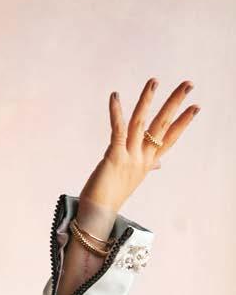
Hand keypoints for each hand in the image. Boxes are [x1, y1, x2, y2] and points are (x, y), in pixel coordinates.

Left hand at [77, 77, 200, 218]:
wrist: (98, 214)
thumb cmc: (112, 196)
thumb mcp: (133, 179)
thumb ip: (147, 167)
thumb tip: (159, 164)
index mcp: (148, 163)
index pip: (170, 139)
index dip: (183, 122)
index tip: (195, 107)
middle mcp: (143, 158)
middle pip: (163, 126)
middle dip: (175, 103)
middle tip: (188, 84)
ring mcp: (130, 157)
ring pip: (142, 122)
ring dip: (148, 99)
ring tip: (155, 80)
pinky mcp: (114, 156)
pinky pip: (118, 129)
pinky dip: (116, 112)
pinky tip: (115, 96)